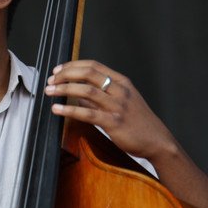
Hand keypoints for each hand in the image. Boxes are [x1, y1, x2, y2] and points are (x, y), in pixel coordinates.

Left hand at [44, 59, 177, 162]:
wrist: (158, 141)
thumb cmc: (139, 122)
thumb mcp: (122, 103)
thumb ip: (100, 97)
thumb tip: (77, 94)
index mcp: (122, 82)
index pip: (93, 65)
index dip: (73, 65)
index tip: (58, 70)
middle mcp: (120, 90)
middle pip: (88, 73)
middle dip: (65, 74)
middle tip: (50, 80)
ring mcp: (118, 106)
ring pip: (86, 90)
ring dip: (64, 88)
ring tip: (49, 91)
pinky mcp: (114, 123)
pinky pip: (87, 113)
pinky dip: (69, 109)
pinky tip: (56, 109)